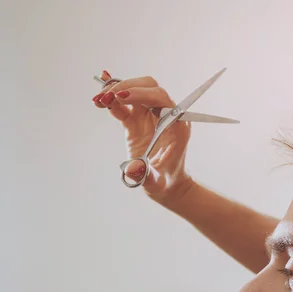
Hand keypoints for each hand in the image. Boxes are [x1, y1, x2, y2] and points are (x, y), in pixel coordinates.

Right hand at [93, 70, 192, 201]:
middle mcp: (165, 116)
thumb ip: (145, 175)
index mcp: (176, 126)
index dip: (142, 93)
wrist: (165, 184)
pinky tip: (99, 98)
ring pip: (135, 91)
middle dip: (126, 87)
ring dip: (115, 91)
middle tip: (106, 97)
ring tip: (98, 100)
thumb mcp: (156, 181)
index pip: (161, 97)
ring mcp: (150, 117)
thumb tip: (134, 168)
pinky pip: (124, 104)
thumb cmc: (165, 182)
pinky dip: (111, 99)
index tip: (122, 97)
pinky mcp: (137, 121)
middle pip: (148, 87)